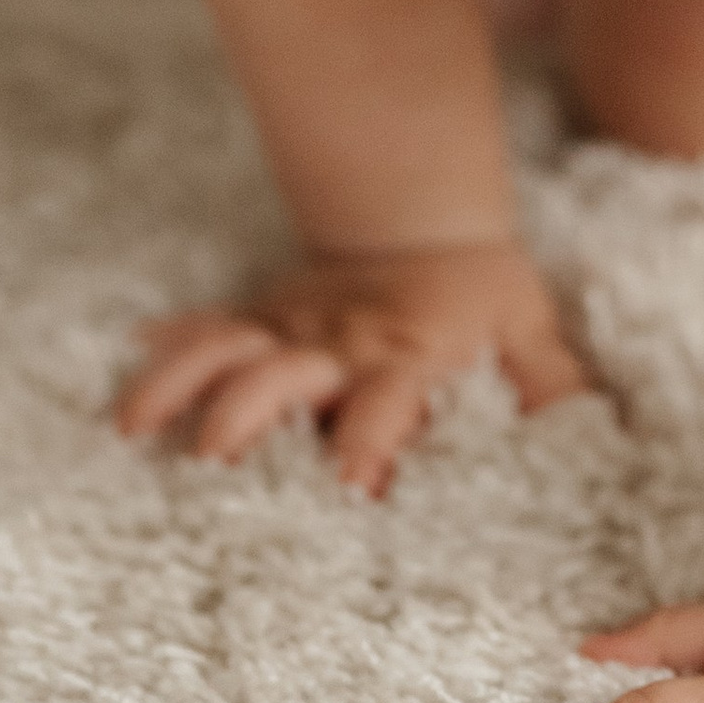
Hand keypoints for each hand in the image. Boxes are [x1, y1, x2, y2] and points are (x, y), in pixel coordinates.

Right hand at [114, 238, 591, 495]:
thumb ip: (552, 392)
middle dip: (247, 414)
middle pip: (286, 374)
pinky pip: (203, 327)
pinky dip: (163, 347)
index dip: (371, 437)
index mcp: (406, 357)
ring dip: (180, 382)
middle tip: (210, 460)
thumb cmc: (484, 299)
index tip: (351, 480)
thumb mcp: (531, 334)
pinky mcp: (259, 318)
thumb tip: (583, 447)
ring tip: (130, 425)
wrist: (428, 222)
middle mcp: (339, 345)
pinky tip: (120, 371)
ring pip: (225, 348)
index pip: (387, 400)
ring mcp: (290, 328)